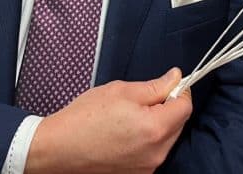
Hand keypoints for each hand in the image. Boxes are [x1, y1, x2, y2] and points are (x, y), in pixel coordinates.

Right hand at [25, 67, 192, 173]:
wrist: (57, 149)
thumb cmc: (84, 118)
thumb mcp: (121, 91)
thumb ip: (154, 86)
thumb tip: (175, 78)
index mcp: (155, 129)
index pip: (185, 106)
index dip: (179, 91)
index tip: (168, 84)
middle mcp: (155, 153)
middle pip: (178, 123)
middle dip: (167, 107)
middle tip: (144, 99)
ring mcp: (147, 167)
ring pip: (166, 138)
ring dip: (158, 124)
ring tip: (130, 117)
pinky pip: (153, 152)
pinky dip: (146, 140)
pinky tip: (126, 133)